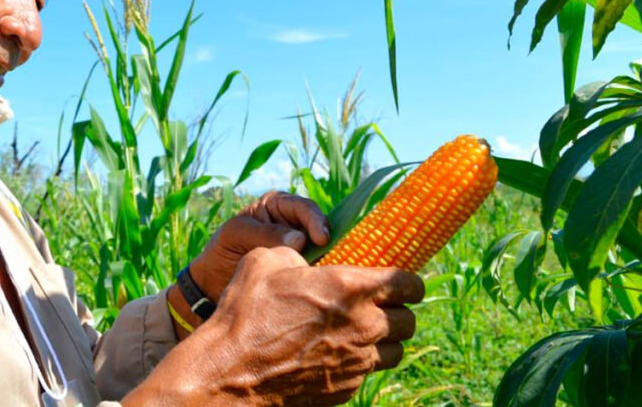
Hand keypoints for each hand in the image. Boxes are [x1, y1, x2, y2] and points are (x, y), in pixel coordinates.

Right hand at [128, 249, 423, 405]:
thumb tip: (304, 256)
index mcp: (350, 288)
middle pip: (408, 322)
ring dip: (387, 340)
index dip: (410, 282)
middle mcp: (363, 327)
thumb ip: (295, 254)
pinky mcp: (345, 388)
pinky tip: (338, 353)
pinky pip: (367, 372)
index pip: (406, 284)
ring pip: (396, 352)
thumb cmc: (246, 311)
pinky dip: (361, 362)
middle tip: (383, 307)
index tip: (406, 283)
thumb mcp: (265, 261)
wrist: (231, 370)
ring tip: (366, 333)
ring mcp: (357, 362)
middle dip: (399, 312)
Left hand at [191, 191, 329, 301]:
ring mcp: (300, 248)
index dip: (315, 221)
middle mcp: (293, 224)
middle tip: (328, 258)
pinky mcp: (301, 270)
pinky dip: (319, 275)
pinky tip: (320, 283)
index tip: (320, 239)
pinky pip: (317, 271)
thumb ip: (265, 234)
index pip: (303, 208)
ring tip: (326, 272)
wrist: (212, 283)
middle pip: (320, 228)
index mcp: (277, 205)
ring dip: (326, 260)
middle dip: (326, 242)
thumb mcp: (236, 234)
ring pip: (324, 251)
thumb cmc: (222, 249)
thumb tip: (300, 240)